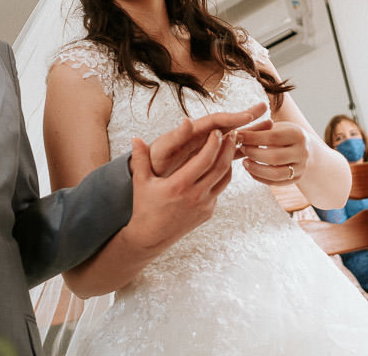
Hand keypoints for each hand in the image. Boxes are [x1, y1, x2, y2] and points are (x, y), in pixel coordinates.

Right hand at [123, 129, 235, 252]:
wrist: (151, 237)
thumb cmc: (145, 207)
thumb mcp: (141, 182)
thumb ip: (140, 158)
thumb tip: (135, 138)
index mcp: (179, 185)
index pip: (204, 159)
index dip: (213, 143)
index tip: (216, 131)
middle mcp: (195, 196)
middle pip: (221, 167)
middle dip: (228, 148)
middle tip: (232, 133)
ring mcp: (204, 206)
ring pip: (225, 179)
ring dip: (229, 161)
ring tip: (230, 146)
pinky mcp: (208, 212)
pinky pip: (219, 190)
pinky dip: (222, 176)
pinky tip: (220, 165)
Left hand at [146, 102, 267, 176]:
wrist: (151, 178)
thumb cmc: (153, 164)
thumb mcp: (162, 150)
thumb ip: (175, 137)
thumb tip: (187, 120)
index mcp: (192, 132)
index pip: (215, 121)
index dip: (231, 118)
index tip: (247, 115)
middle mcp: (202, 137)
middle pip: (227, 124)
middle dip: (246, 117)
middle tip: (265, 109)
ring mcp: (207, 147)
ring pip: (232, 137)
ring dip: (249, 131)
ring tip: (270, 125)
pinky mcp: (209, 159)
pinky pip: (229, 152)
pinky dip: (243, 149)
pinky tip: (257, 148)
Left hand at [236, 120, 309, 185]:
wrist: (302, 147)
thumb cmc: (282, 134)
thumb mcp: (275, 127)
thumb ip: (259, 130)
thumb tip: (238, 134)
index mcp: (298, 135)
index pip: (273, 137)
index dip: (253, 137)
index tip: (238, 135)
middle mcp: (303, 152)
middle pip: (275, 157)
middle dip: (254, 154)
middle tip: (241, 149)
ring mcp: (301, 168)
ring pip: (276, 174)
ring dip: (256, 169)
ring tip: (244, 162)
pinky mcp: (297, 179)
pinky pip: (276, 182)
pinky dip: (260, 178)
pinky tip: (250, 170)